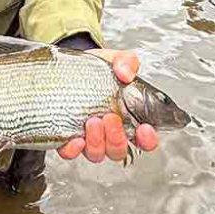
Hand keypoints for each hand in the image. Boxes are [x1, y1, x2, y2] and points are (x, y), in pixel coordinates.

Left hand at [57, 48, 158, 162]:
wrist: (69, 68)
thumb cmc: (96, 69)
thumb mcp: (114, 59)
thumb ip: (126, 62)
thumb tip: (125, 73)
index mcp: (127, 118)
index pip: (144, 139)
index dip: (148, 139)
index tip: (145, 129)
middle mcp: (109, 132)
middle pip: (118, 150)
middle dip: (116, 137)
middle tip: (111, 117)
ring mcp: (89, 138)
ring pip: (97, 154)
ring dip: (96, 142)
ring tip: (92, 120)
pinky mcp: (67, 137)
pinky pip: (70, 153)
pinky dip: (72, 150)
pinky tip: (74, 139)